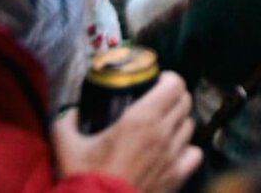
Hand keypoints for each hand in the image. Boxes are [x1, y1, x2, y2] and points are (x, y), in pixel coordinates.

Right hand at [54, 70, 199, 192]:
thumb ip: (65, 122)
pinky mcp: (177, 176)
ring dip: (179, 123)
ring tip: (163, 127)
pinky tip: (174, 152)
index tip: (157, 82)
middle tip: (159, 103)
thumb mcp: (67, 146)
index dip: (169, 79)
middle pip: (185, 102)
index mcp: (141, 118)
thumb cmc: (85, 179)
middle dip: (174, 98)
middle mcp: (162, 132)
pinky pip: (195, 154)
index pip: (175, 84)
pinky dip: (187, 149)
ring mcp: (173, 155)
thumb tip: (71, 112)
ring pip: (190, 126)